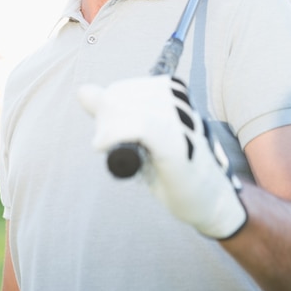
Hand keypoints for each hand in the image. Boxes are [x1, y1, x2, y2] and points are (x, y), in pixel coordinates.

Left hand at [78, 75, 246, 239]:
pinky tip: (106, 146)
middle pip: (122, 96)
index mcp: (173, 95)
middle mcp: (180, 104)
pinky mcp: (180, 146)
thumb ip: (114, 113)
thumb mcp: (140, 138)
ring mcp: (182, 124)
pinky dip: (117, 134)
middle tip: (107, 145)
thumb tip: (83, 90)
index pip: (124, 89)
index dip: (107, 111)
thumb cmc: (173, 170)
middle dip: (105, 120)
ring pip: (130, 109)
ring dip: (109, 130)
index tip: (107, 135)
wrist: (207, 201)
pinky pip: (144, 126)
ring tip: (115, 150)